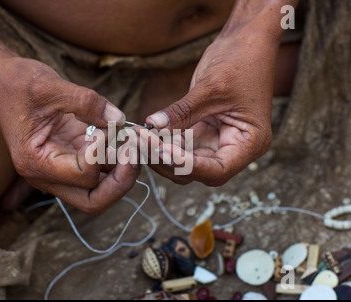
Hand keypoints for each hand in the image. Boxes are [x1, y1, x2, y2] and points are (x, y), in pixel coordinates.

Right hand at [0, 57, 139, 214]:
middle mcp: (49, 174)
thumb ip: (87, 103)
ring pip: (101, 189)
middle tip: (136, 154)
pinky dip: (118, 158)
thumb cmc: (18, 83)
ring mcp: (62, 168)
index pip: (82, 176)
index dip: (102, 155)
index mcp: (35, 162)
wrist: (5, 80)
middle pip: (93, 201)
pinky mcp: (73, 156)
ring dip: (124, 171)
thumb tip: (120, 120)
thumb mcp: (51, 86)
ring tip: (136, 142)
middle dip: (121, 183)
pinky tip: (127, 137)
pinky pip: (101, 169)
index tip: (106, 129)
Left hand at [144, 18, 277, 185]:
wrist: (246, 41)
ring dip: (161, 153)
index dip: (188, 166)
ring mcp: (218, 142)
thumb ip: (182, 111)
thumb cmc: (240, 60)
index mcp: (250, 142)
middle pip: (198, 170)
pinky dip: (163, 141)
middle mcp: (235, 149)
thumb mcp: (210, 87)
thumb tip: (151, 126)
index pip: (218, 170)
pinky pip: (180, 145)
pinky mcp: (203, 132)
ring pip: (185, 162)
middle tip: (141, 142)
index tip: (161, 151)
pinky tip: (146, 131)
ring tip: (139, 136)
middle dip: (168, 160)